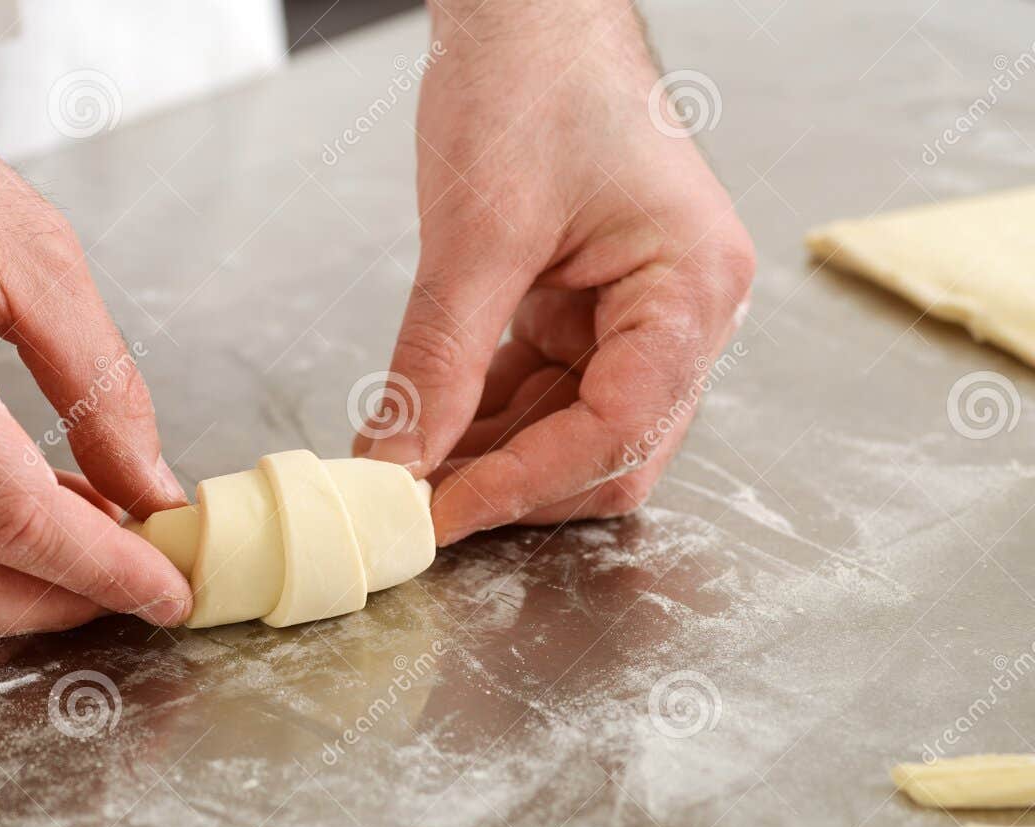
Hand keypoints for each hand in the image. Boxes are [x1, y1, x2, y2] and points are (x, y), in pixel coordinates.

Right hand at [0, 19, 192, 635]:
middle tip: (127, 582)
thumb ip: (103, 387)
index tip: (163, 589)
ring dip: (3, 583)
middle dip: (52, 605)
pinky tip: (7, 506)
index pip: (12, 519)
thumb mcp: (34, 253)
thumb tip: (146, 486)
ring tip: (78, 534)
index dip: (102, 571)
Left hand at [356, 0, 754, 543]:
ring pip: (572, 434)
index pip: (620, 427)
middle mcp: (682, 316)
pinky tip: (428, 432)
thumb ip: (438, 362)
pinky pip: (543, 395)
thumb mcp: (477, 235)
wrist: (528, 11)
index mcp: (691, 289)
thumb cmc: (532, 82)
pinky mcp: (587, 313)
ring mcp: (637, 318)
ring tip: (410, 474)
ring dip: (493, 461)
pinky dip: (486, 422)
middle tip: (423, 509)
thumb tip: (398, 463)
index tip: (442, 513)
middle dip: (516, 485)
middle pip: (611, 451)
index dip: (527, 482)